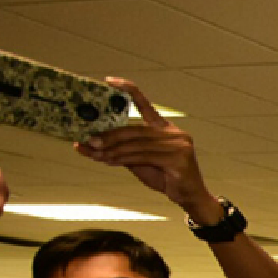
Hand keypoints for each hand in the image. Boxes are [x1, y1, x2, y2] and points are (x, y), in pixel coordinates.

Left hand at [76, 80, 217, 219]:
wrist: (189, 196)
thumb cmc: (165, 176)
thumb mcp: (138, 161)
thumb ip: (118, 151)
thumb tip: (88, 145)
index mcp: (164, 127)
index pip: (145, 104)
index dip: (128, 90)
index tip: (109, 81)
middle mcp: (173, 132)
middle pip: (135, 129)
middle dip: (110, 135)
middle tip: (90, 140)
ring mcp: (178, 145)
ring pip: (137, 145)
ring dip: (113, 150)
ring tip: (96, 155)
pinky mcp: (179, 159)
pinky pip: (144, 157)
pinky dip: (124, 159)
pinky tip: (111, 162)